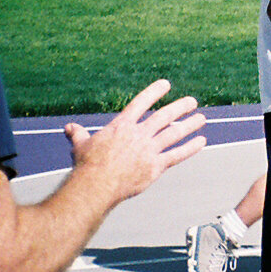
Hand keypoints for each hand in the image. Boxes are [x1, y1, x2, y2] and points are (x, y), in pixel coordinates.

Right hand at [65, 79, 206, 202]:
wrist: (94, 187)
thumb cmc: (87, 166)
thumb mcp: (81, 145)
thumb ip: (79, 134)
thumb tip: (68, 127)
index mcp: (122, 126)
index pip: (141, 103)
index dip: (154, 92)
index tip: (166, 84)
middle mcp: (138, 134)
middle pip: (164, 116)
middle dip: (180, 107)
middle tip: (192, 102)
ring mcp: (148, 150)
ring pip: (174, 133)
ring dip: (190, 125)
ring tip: (202, 118)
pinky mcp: (155, 166)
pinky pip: (176, 155)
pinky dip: (190, 148)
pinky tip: (201, 142)